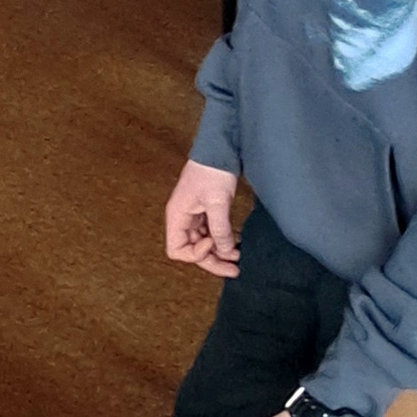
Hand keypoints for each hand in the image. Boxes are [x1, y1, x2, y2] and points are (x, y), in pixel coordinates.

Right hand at [165, 160, 239, 276]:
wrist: (222, 146)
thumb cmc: (213, 170)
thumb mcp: (217, 202)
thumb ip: (220, 230)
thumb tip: (225, 253)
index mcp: (177, 216)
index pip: (177, 250)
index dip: (196, 254)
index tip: (212, 243)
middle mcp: (183, 218)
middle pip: (192, 250)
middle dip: (212, 260)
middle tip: (234, 270)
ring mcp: (194, 215)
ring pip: (203, 243)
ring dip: (220, 251)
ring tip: (239, 256)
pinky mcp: (206, 210)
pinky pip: (211, 232)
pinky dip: (223, 240)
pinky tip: (237, 242)